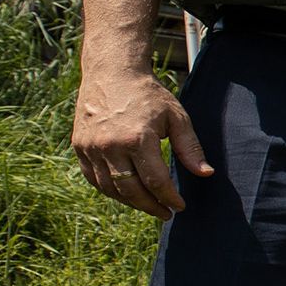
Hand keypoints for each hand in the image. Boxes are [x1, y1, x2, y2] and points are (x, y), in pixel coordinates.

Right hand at [73, 66, 211, 217]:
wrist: (112, 72)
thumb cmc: (148, 94)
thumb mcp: (176, 117)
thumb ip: (190, 147)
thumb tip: (205, 174)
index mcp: (137, 138)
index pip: (155, 181)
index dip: (168, 198)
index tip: (179, 206)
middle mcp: (110, 146)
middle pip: (131, 190)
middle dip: (150, 206)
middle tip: (165, 213)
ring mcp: (91, 147)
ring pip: (110, 188)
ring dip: (130, 202)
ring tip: (149, 205)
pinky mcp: (79, 147)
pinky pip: (93, 178)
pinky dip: (110, 190)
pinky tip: (126, 193)